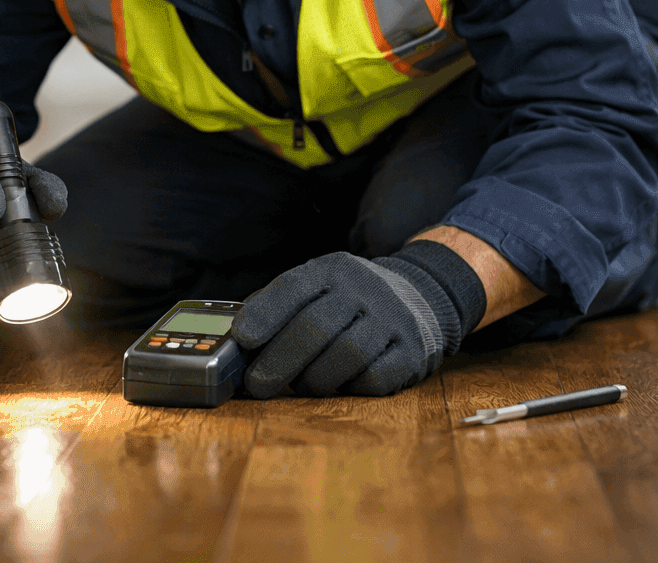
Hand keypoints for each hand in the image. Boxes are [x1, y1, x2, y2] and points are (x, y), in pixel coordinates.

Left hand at [232, 251, 452, 397]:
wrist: (420, 298)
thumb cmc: (350, 302)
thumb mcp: (318, 288)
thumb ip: (279, 306)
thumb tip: (237, 339)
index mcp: (333, 269)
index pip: (293, 287)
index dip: (265, 314)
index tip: (242, 339)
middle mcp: (365, 289)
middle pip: (315, 327)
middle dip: (278, 361)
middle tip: (257, 385)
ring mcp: (393, 319)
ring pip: (345, 356)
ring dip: (314, 379)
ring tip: (302, 384)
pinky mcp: (412, 351)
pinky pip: (374, 378)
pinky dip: (349, 387)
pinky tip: (341, 383)